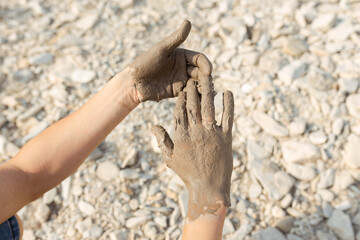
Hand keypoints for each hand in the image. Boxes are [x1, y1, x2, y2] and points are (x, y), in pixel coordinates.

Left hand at [128, 20, 212, 101]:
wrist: (135, 82)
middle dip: (206, 78)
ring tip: (208, 93)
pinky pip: (190, 93)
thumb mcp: (162, 49)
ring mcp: (181, 80)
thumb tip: (188, 22)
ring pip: (197, 83)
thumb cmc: (146, 62)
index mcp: (181, 56)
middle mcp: (183, 67)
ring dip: (203, 87)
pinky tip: (201, 99)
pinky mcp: (177, 91)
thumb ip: (176, 38)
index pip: (199, 59)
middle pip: (201, 72)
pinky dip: (197, 96)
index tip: (209, 72)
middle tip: (209, 84)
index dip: (206, 64)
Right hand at [152, 77, 233, 220]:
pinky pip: (228, 116)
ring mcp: (212, 133)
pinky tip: (227, 92)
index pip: (179, 111)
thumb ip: (162, 140)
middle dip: (192, 91)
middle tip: (193, 80)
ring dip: (208, 91)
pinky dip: (229, 103)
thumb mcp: (170, 158)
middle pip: (193, 105)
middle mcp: (196, 132)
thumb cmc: (188, 174)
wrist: (209, 188)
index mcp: (181, 136)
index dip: (181, 98)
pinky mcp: (226, 137)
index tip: (182, 89)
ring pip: (209, 107)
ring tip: (208, 79)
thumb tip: (153, 125)